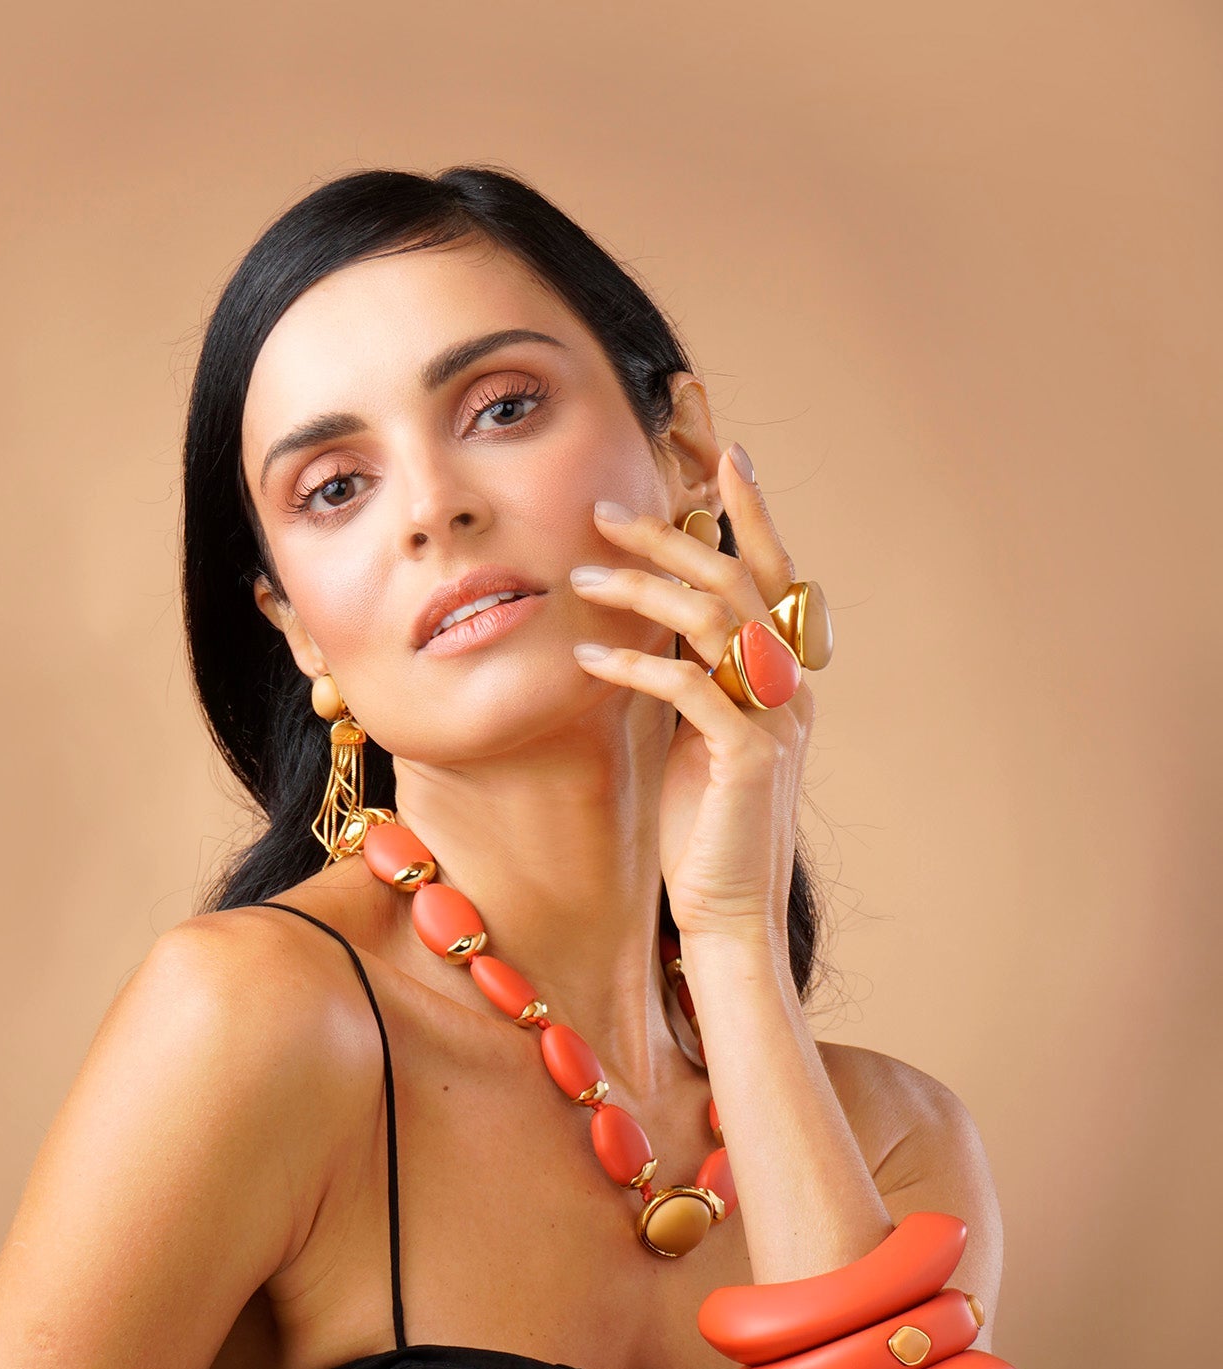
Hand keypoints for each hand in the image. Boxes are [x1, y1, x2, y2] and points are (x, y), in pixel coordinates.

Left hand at [570, 448, 811, 943]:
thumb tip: (648, 614)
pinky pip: (689, 688)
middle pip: (736, 580)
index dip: (753, 513)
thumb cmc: (699, 825)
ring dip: (641, 591)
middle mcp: (789, 688)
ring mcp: (774, 720)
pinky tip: (587, 659)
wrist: (726, 912)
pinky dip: (635, 665)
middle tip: (604, 512)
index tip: (723, 456)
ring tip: (579, 578)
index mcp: (783, 674)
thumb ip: (688, 671)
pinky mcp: (746, 757)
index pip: (773, 574)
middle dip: (670, 537)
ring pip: (713, 621)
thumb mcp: (692, 732)